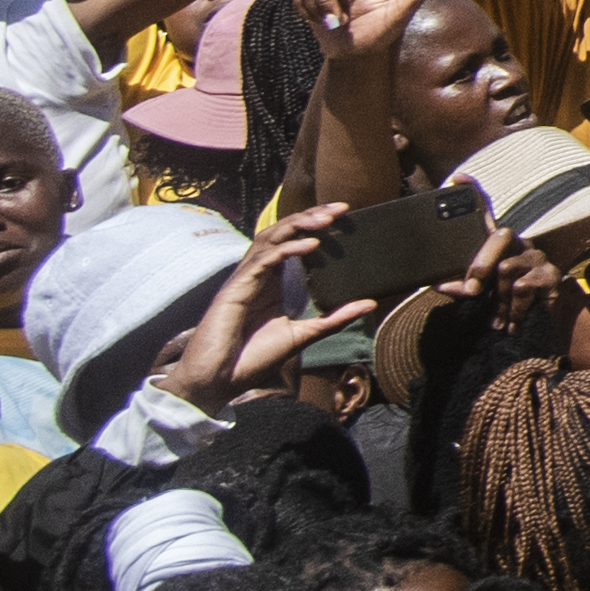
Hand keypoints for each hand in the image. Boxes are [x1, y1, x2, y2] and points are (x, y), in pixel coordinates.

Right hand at [153, 209, 356, 406]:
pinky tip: (310, 245)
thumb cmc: (252, 358)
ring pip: (269, 239)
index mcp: (270, 282)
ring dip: (298, 225)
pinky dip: (286, 250)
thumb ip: (334, 319)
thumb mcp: (303, 335)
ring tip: (327, 219)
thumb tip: (370, 304)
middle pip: (280, 232)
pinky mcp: (235, 290)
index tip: (344, 214)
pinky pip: (261, 261)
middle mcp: (256, 275)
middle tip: (339, 208)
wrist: (219, 382)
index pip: (291, 241)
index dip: (313, 224)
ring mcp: (244, 280)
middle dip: (309, 216)